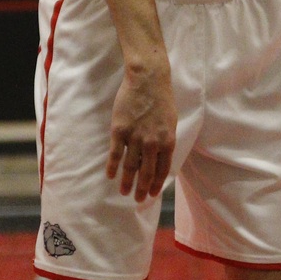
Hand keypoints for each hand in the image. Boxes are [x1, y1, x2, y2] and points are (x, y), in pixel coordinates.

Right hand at [107, 59, 176, 203]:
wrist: (148, 79)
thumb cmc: (162, 98)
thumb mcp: (171, 122)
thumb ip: (165, 140)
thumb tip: (159, 157)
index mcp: (168, 141)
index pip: (162, 170)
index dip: (156, 184)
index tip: (152, 194)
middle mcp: (152, 143)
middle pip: (146, 173)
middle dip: (142, 189)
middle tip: (138, 200)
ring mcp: (135, 138)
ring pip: (130, 166)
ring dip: (126, 182)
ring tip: (124, 192)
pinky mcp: (119, 131)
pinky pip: (114, 154)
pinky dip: (112, 167)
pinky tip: (110, 175)